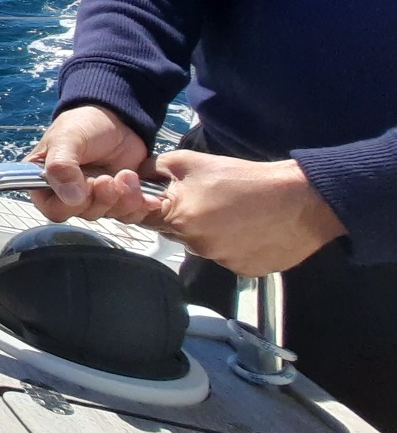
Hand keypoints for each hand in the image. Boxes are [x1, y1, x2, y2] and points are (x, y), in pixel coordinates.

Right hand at [26, 104, 151, 216]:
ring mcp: (95, 197)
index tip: (87, 183)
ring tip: (128, 176)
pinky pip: (129, 213)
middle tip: (109, 178)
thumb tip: (71, 198)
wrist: (117, 117)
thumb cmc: (84, 123)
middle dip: (101, 199)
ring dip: (122, 200)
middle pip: (82, 214)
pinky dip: (141, 206)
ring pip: (108, 215)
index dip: (71, 204)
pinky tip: (150, 198)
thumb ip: (61, 166)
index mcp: (46, 180)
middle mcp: (68, 193)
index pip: (52, 209)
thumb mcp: (68, 138)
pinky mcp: (118, 198)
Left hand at [131, 151, 344, 276]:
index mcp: (179, 220)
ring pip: (204, 246)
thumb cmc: (243, 177)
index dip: (155, 207)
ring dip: (211, 233)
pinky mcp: (245, 271)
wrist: (299, 198)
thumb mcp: (191, 162)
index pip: (148, 220)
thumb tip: (133, 174)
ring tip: (235, 213)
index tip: (168, 198)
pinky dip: (235, 246)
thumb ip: (155, 168)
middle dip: (186, 219)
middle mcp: (197, 247)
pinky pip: (230, 258)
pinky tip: (251, 229)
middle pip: (177, 234)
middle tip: (211, 201)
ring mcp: (222, 261)